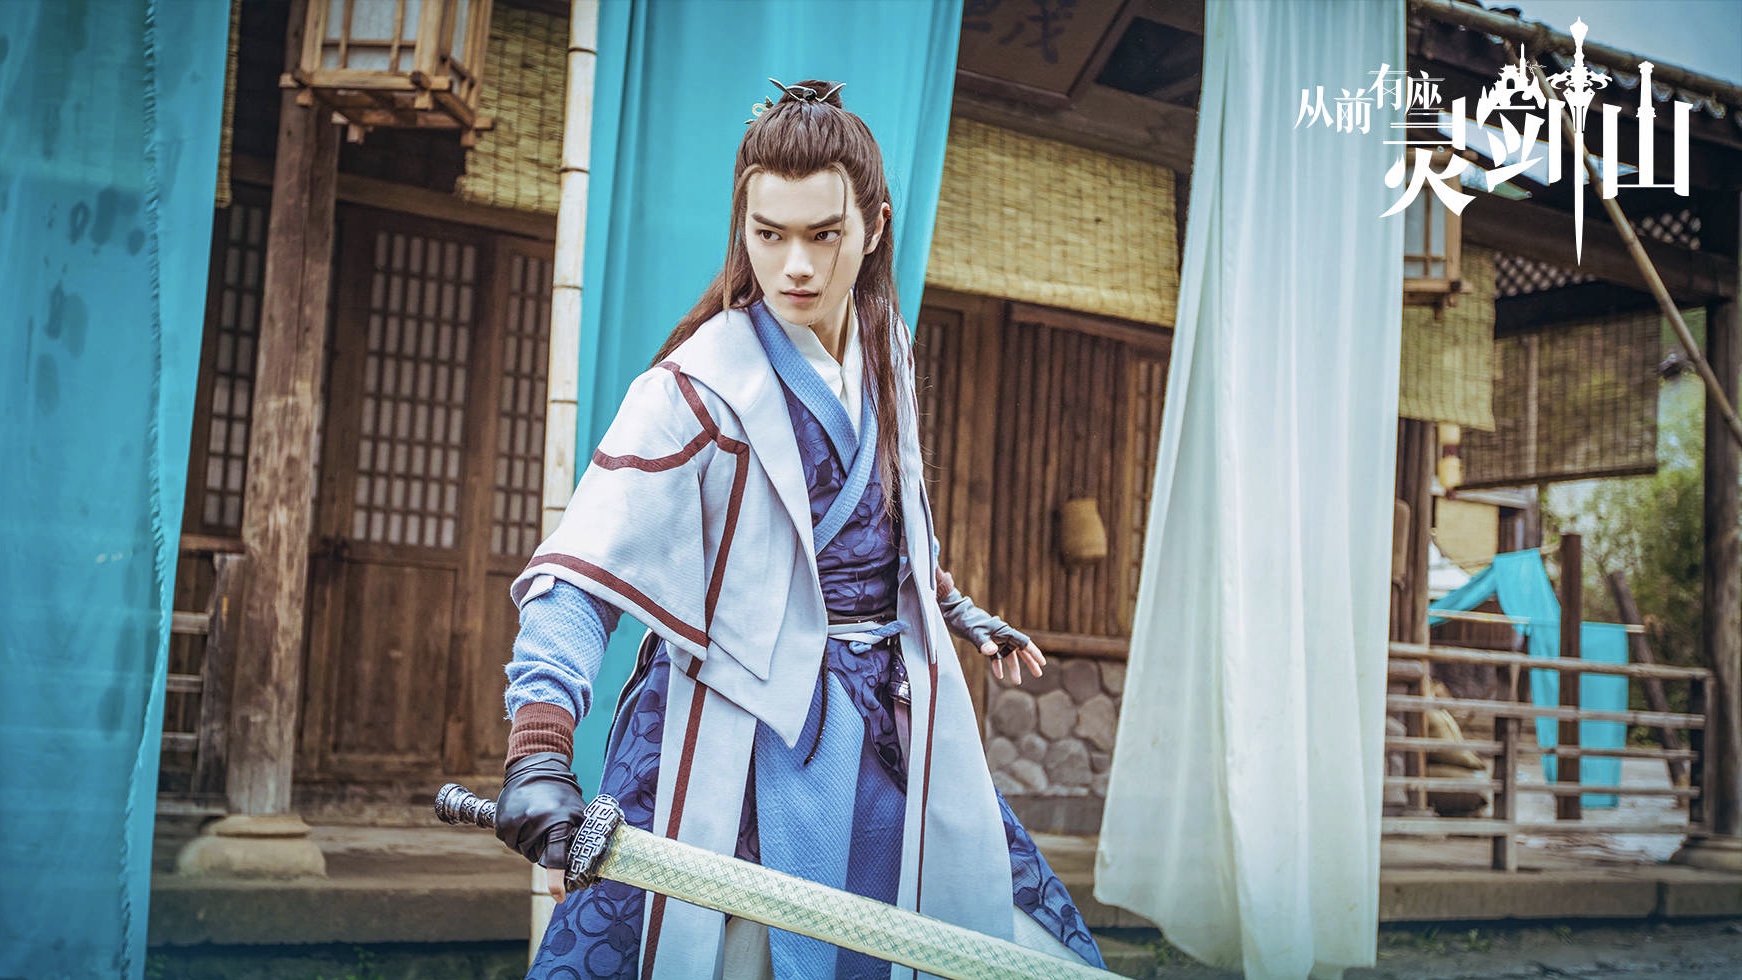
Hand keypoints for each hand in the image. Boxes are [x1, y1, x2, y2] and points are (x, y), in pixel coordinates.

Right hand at [495, 751, 585, 899]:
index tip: (560, 896)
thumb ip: (581, 836)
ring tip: (536, 821)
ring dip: (529, 842)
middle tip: (548, 830)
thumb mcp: (578, 812)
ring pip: (522, 850)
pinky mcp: (502, 823)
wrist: (534, 770)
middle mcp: (535, 823)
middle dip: (544, 849)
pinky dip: (516, 836)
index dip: (558, 879)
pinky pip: (509, 841)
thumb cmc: (562, 794)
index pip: (557, 857)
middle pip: (538, 857)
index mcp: (558, 822)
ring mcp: (516, 823)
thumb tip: (594, 864)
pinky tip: (523, 819)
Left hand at [933, 572, 1045, 684]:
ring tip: (1018, 682)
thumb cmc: (965, 621)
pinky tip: (999, 676)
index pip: (1023, 643)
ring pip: (1008, 655)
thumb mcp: (974, 633)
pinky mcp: (986, 643)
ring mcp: (995, 639)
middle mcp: (1002, 635)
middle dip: (1029, 662)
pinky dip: (998, 665)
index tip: (1042, 663)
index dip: (1034, 653)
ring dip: (1014, 668)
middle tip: (1039, 674)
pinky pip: (996, 656)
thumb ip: (984, 643)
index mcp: (1004, 631)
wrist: (954, 614)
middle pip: (1020, 650)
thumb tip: (993, 652)